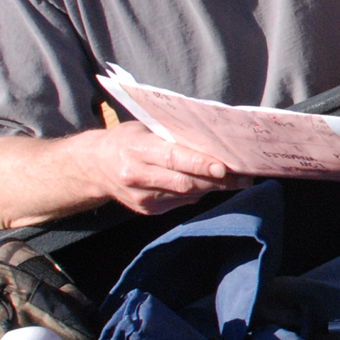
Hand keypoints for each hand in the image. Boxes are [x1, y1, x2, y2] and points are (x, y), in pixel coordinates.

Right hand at [82, 120, 244, 215]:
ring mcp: (142, 197)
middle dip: (217, 180)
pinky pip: (180, 202)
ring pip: (186, 195)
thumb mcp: (144, 129)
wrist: (95, 167)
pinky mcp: (147, 211)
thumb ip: (173, 135)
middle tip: (244, 176)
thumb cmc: (127, 140)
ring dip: (213, 188)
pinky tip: (209, 186)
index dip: (200, 164)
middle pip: (184, 181)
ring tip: (238, 181)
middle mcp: (138, 176)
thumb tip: (212, 140)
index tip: (224, 167)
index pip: (173, 158)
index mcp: (137, 149)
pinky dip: (197, 194)